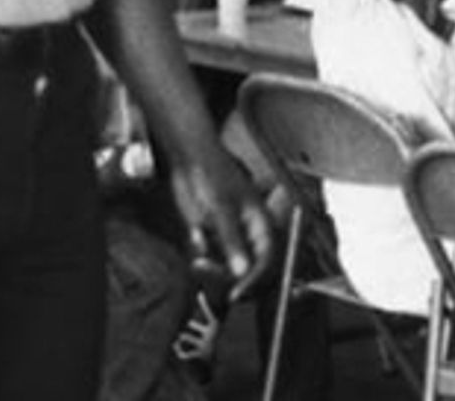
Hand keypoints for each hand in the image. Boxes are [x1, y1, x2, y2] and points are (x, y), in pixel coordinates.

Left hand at [170, 150, 273, 301]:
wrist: (190, 161)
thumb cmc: (213, 175)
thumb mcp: (222, 208)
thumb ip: (232, 241)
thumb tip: (243, 271)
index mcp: (260, 224)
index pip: (265, 259)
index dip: (253, 279)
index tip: (235, 294)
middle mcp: (247, 233)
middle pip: (245, 268)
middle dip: (223, 271)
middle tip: (202, 265)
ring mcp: (228, 236)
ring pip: (223, 264)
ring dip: (208, 259)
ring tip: (196, 233)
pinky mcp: (210, 237)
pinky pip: (207, 256)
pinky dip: (198, 249)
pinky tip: (194, 230)